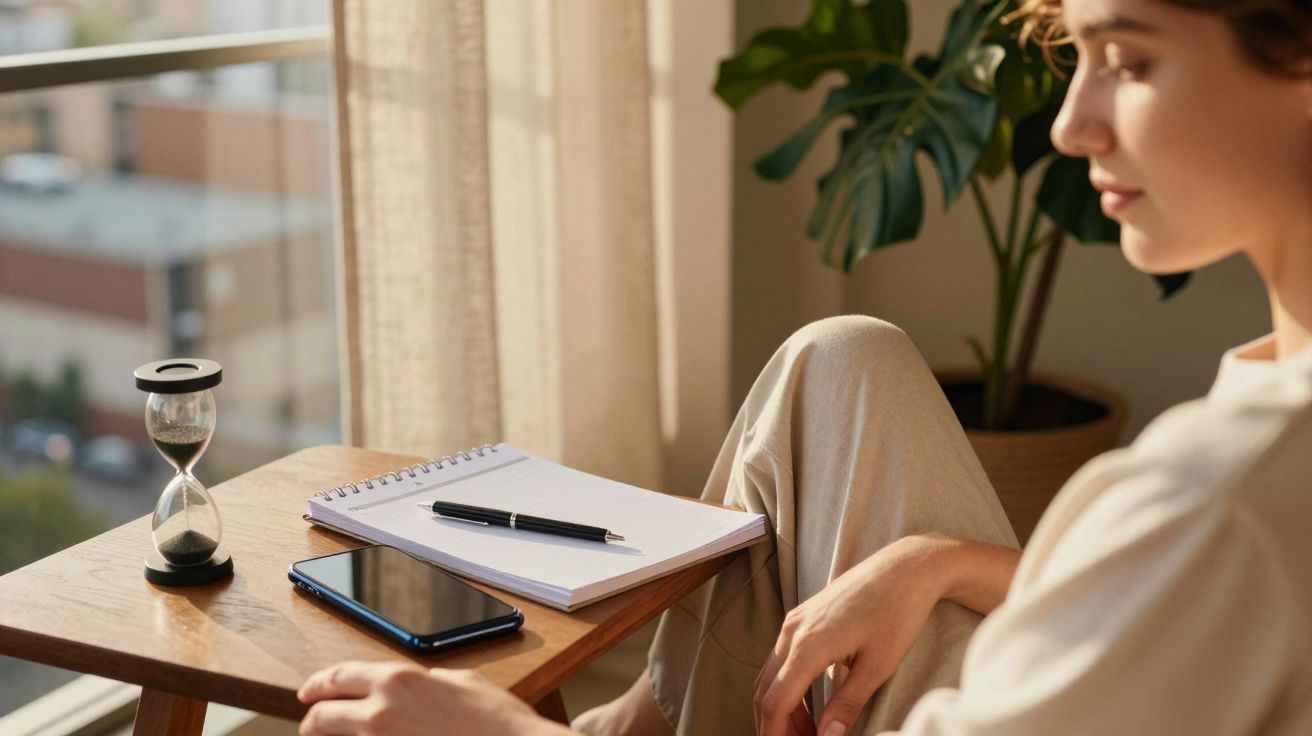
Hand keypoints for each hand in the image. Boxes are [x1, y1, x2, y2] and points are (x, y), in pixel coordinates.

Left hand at [298, 661, 566, 735]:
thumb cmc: (498, 723)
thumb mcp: (462, 682)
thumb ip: (428, 681)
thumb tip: (418, 687)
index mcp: (397, 681)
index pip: (338, 677)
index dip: (318, 684)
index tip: (309, 691)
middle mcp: (380, 714)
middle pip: (323, 717)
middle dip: (314, 720)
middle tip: (312, 722)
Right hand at [754, 535, 945, 735]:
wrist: (906, 567)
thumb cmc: (898, 612)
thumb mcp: (878, 666)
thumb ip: (847, 704)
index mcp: (809, 644)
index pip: (775, 701)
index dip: (775, 735)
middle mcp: (793, 631)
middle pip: (764, 691)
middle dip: (775, 727)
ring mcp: (794, 621)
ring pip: (769, 676)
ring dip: (781, 709)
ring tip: (808, 734)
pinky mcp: (801, 617)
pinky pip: (780, 659)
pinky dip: (786, 687)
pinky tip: (809, 706)